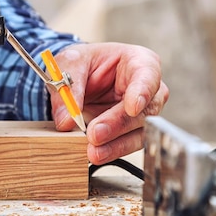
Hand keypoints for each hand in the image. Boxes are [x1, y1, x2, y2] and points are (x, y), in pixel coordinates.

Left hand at [50, 43, 168, 164]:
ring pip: (139, 132)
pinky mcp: (132, 132)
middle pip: (145, 109)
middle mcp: (148, 89)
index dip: (142, 92)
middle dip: (119, 124)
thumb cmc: (83, 62)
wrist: (79, 77)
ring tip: (94, 152)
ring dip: (116, 144)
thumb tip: (67, 120)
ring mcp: (143, 113)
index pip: (148, 76)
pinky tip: (97, 154)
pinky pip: (127, 144)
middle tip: (95, 134)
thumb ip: (70, 88)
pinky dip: (111, 150)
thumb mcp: (71, 64)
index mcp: (140, 62)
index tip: (132, 108)